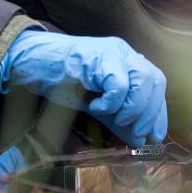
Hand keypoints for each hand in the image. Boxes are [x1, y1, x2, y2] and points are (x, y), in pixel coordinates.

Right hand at [0, 30, 167, 146]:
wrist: (32, 65)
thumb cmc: (62, 82)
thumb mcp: (96, 104)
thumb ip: (118, 119)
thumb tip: (138, 140)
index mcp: (127, 61)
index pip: (156, 84)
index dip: (159, 111)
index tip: (155, 136)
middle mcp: (125, 53)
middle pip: (155, 80)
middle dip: (150, 112)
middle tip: (134, 131)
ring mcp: (113, 52)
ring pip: (143, 80)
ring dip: (133, 107)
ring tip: (112, 117)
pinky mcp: (99, 57)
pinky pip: (119, 83)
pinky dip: (112, 102)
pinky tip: (95, 107)